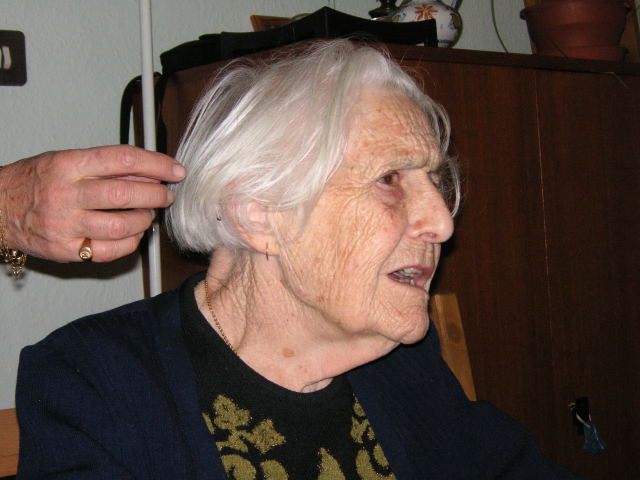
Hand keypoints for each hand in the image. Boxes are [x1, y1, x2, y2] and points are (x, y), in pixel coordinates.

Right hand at [0, 145, 185, 261]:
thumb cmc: (34, 182)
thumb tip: (150, 173)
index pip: (123, 159)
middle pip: (126, 194)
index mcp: (69, 165)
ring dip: (145, 219)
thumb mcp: (65, 160)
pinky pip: (111, 250)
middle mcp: (67, 194)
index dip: (156, 164)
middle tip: (165, 195)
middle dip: (156, 195)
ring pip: (122, 225)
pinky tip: (132, 233)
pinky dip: (131, 242)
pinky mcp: (67, 250)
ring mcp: (66, 225)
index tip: (175, 170)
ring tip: (146, 214)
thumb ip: (105, 166)